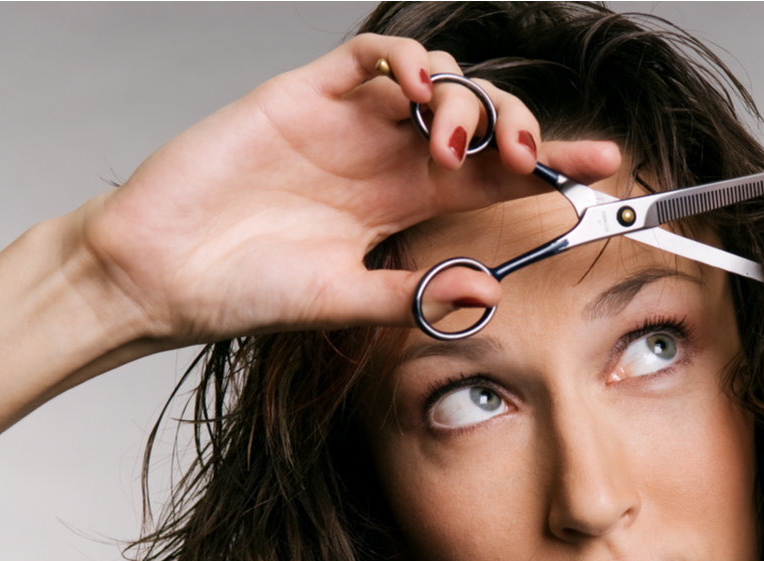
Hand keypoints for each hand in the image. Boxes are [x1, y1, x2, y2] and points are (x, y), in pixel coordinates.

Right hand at [81, 34, 619, 345]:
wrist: (160, 276)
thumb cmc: (244, 292)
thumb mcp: (343, 302)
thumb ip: (412, 295)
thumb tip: (486, 292)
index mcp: (404, 207)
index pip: (495, 177)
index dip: (551, 166)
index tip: (603, 166)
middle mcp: (387, 160)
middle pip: (480, 120)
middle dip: (519, 125)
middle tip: (530, 153)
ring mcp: (349, 124)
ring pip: (436, 80)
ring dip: (464, 98)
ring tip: (451, 142)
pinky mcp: (303, 94)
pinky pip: (369, 54)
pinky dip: (404, 60)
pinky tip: (414, 90)